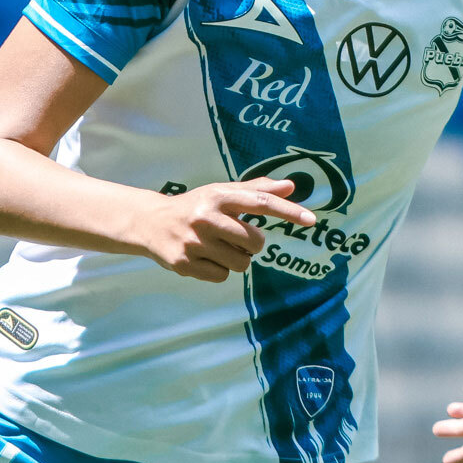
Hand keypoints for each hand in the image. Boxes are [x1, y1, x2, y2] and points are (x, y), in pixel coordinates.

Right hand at [137, 179, 316, 281]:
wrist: (151, 222)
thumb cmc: (196, 206)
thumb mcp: (221, 192)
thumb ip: (256, 190)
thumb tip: (290, 187)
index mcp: (218, 196)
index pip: (260, 203)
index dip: (288, 212)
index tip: (311, 220)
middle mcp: (205, 217)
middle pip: (255, 242)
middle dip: (250, 244)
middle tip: (232, 237)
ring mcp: (194, 242)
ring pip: (241, 263)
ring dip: (236, 259)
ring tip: (216, 247)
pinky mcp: (184, 263)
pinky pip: (222, 276)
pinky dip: (219, 270)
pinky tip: (204, 257)